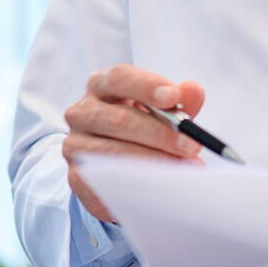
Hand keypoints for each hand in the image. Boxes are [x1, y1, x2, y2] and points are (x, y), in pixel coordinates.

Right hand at [61, 64, 207, 222]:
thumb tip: (192, 91)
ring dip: (152, 162)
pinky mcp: (75, 177)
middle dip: (160, 134)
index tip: (173, 97)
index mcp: (102, 85)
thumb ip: (180, 100)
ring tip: (183, 169)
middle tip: (192, 146)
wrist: (115, 164)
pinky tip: (159, 188)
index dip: (147, 86)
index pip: (120, 78)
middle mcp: (82, 112)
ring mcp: (75, 145)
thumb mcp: (162, 110)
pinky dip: (135, 186)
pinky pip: (105, 183)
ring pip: (113, 154)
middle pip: (120, 120)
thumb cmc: (142, 127)